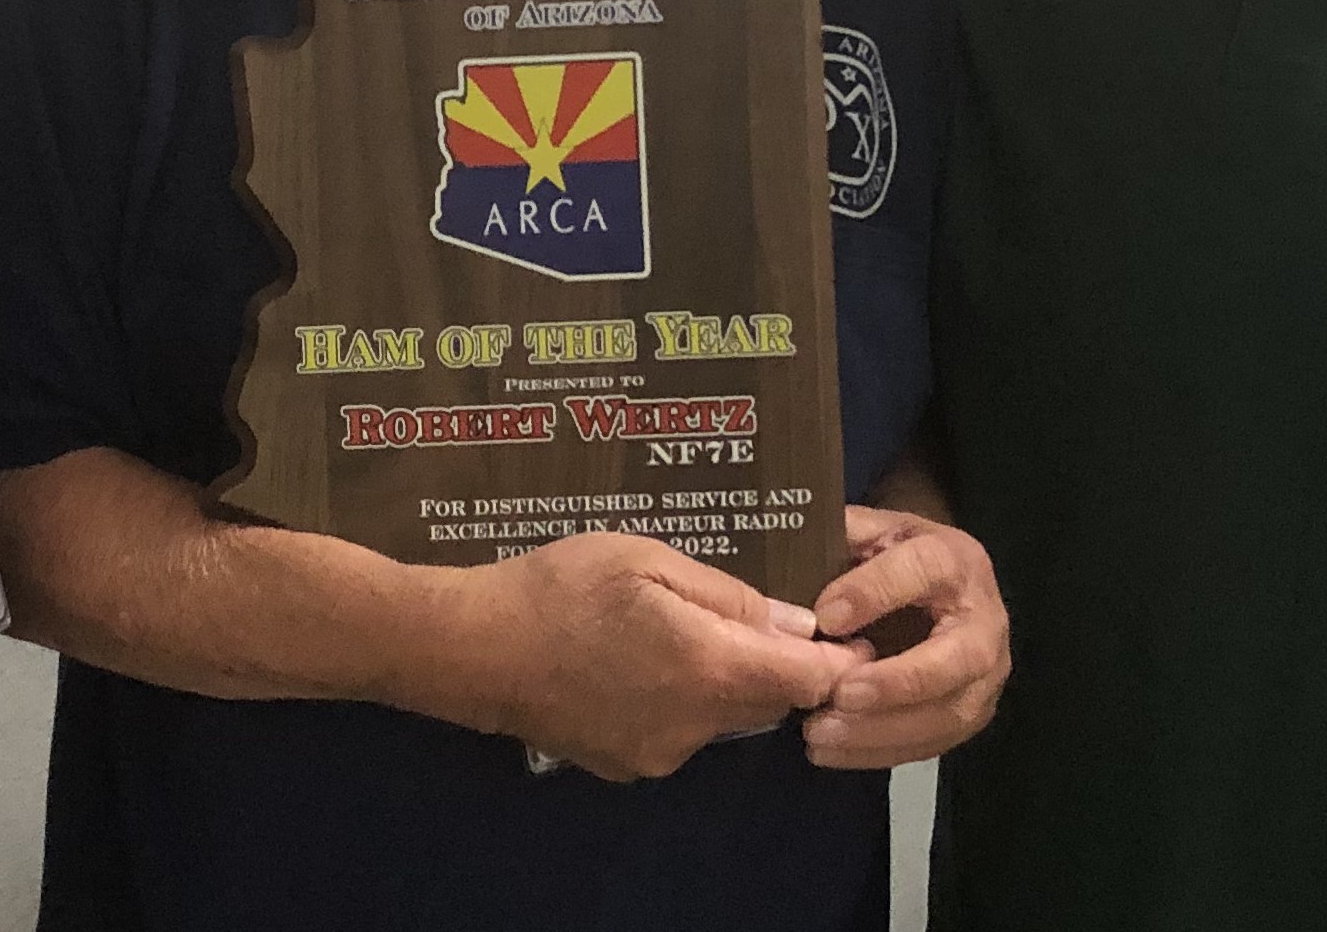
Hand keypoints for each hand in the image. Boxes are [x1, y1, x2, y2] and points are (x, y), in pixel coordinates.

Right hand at [447, 532, 864, 782]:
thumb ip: (728, 597)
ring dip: (719, 681)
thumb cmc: (560, 587)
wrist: (475, 649)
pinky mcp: (627, 766)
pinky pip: (678, 731)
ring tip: (676, 631)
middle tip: (756, 615)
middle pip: (767, 701)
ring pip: (720, 716)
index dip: (837, 660)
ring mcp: (660, 754)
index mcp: (709, 668)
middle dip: (772, 663)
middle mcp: (695, 726)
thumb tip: (799, 624)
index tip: (851, 637)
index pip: (807, 680)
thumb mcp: (646, 560)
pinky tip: (635, 664)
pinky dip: (676, 700)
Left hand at [799, 505, 1008, 767]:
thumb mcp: (875, 529)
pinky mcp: (972, 712)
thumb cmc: (898, 554)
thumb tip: (795, 548)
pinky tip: (834, 750)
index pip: (922, 572)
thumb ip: (844, 534)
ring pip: (949, 712)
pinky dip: (882, 752)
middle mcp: (984, 620)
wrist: (941, 582)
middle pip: (957, 659)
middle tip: (838, 695)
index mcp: (955, 560)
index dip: (874, 594)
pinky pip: (934, 742)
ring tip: (820, 733)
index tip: (825, 619)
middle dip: (897, 682)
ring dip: (883, 730)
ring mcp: (986, 674)